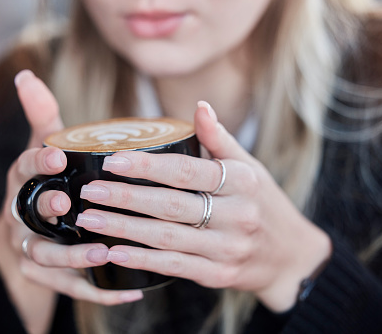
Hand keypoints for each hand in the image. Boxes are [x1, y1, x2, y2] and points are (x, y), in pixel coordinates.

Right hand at [0, 70, 142, 333]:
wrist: (25, 239)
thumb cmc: (43, 187)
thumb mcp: (41, 153)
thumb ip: (41, 118)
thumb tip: (26, 75)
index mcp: (25, 182)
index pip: (23, 168)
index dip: (37, 161)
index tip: (56, 154)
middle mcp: (22, 216)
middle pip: (28, 213)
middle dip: (46, 207)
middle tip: (67, 203)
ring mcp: (30, 249)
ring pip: (43, 255)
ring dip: (70, 256)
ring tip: (100, 253)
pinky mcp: (45, 278)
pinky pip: (69, 288)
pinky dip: (98, 291)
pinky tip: (130, 291)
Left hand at [75, 101, 331, 311]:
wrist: (291, 256)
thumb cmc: (264, 204)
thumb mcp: (250, 168)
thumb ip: (220, 139)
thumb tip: (199, 106)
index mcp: (243, 182)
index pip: (188, 171)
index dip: (148, 165)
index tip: (113, 160)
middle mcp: (237, 215)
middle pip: (171, 205)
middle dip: (125, 198)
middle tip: (89, 191)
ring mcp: (228, 248)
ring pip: (167, 237)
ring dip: (124, 229)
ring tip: (90, 219)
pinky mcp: (219, 275)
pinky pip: (175, 266)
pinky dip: (142, 260)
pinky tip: (114, 252)